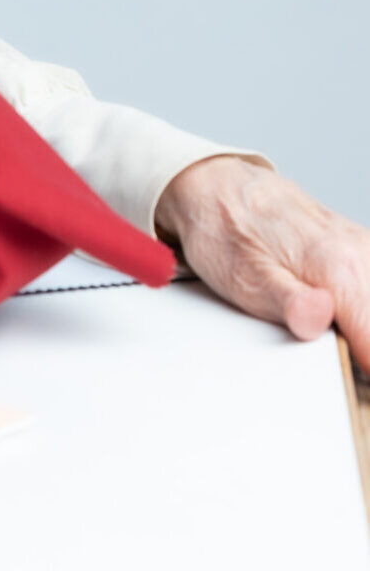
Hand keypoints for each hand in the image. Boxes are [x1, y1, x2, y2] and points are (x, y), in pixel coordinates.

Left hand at [154, 155, 369, 365]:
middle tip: (336, 367)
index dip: (363, 373)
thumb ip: (288, 302)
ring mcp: (362, 250)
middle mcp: (359, 256)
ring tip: (335, 344)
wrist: (215, 186)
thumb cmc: (225, 230)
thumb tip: (317, 317)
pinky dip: (360, 312)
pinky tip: (340, 321)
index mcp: (339, 268)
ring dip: (360, 330)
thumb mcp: (244, 276)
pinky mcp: (358, 251)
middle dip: (361, 352)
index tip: (349, 383)